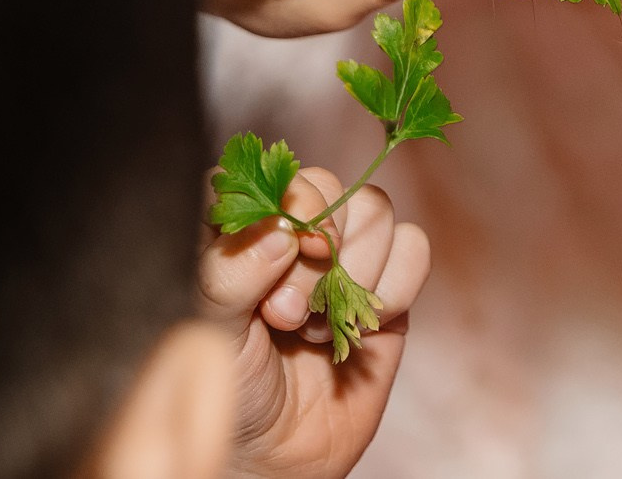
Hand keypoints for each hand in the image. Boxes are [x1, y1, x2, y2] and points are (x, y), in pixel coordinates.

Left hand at [203, 166, 432, 478]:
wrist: (271, 456)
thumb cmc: (223, 388)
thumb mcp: (206, 329)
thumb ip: (229, 272)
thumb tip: (280, 229)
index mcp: (241, 226)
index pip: (267, 171)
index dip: (284, 200)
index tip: (282, 247)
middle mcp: (293, 231)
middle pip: (328, 185)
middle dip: (315, 251)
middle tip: (284, 313)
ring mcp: (345, 256)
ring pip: (376, 208)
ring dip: (354, 271)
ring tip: (316, 327)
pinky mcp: (387, 287)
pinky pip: (415, 247)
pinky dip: (395, 286)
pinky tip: (364, 326)